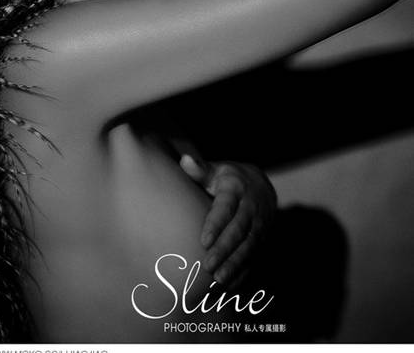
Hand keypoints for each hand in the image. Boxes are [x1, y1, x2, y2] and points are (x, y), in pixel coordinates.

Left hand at [180, 154, 276, 288]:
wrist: (261, 185)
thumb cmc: (227, 179)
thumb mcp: (215, 170)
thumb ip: (200, 169)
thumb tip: (185, 161)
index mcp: (236, 188)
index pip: (226, 208)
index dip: (216, 225)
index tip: (203, 242)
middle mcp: (252, 207)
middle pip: (238, 231)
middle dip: (224, 250)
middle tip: (207, 267)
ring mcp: (260, 225)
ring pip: (249, 247)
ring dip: (235, 265)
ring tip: (218, 280)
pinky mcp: (263, 240)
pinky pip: (254, 258)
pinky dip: (243, 273)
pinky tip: (229, 287)